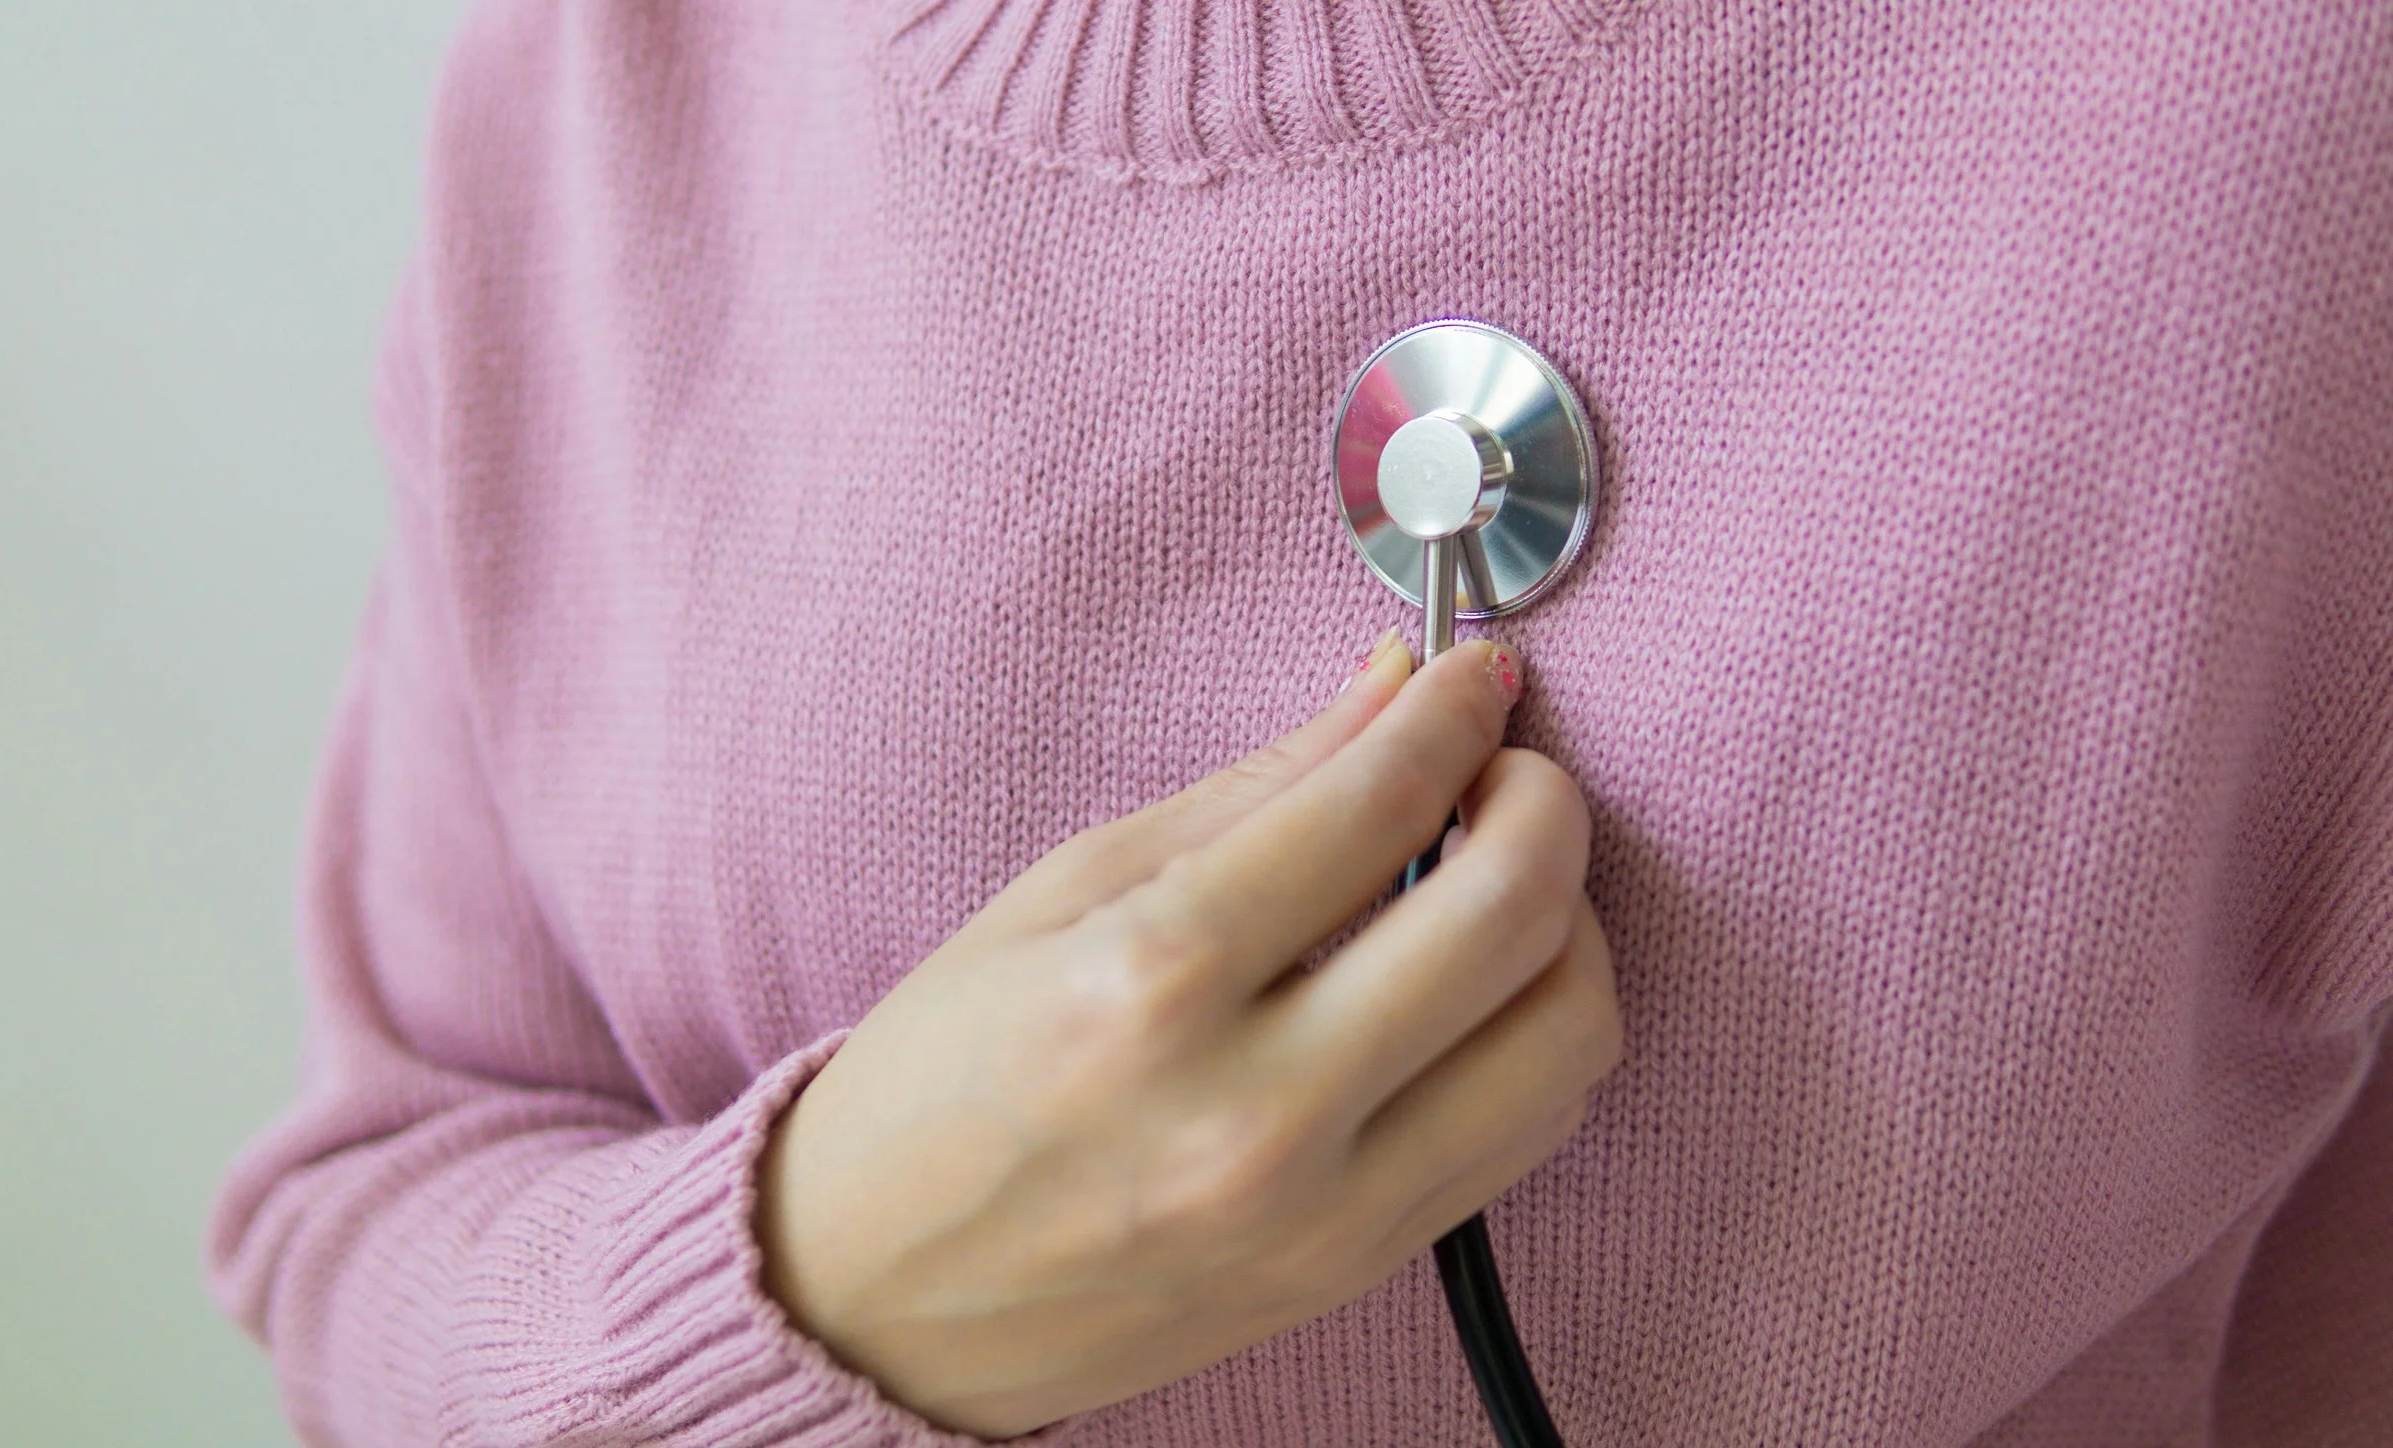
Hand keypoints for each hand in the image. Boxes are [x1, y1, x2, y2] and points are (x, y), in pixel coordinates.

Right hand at [754, 633, 1620, 1438]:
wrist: (878, 1301)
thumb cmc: (940, 1085)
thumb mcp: (1059, 895)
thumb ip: (1252, 793)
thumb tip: (1390, 688)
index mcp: (1149, 985)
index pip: (1378, 806)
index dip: (1452, 711)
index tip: (1469, 674)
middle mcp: (1254, 1109)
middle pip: (1512, 914)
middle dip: (1543, 800)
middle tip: (1504, 767)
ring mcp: (1324, 1210)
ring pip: (1565, 1033)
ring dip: (1568, 922)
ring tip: (1496, 879)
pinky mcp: (1361, 1269)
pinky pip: (1533, 1128)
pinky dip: (1538, 1028)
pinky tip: (1472, 985)